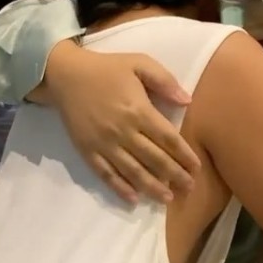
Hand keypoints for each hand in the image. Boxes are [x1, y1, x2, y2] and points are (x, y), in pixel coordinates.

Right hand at [46, 43, 200, 202]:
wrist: (65, 75)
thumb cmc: (106, 69)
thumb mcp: (139, 62)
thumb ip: (165, 81)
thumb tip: (187, 101)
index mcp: (139, 110)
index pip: (168, 139)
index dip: (184, 155)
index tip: (196, 167)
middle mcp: (123, 131)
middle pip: (155, 159)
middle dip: (174, 176)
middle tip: (189, 188)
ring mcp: (104, 144)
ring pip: (133, 171)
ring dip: (152, 187)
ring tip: (167, 199)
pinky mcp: (88, 151)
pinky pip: (106, 174)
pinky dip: (120, 188)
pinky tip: (133, 198)